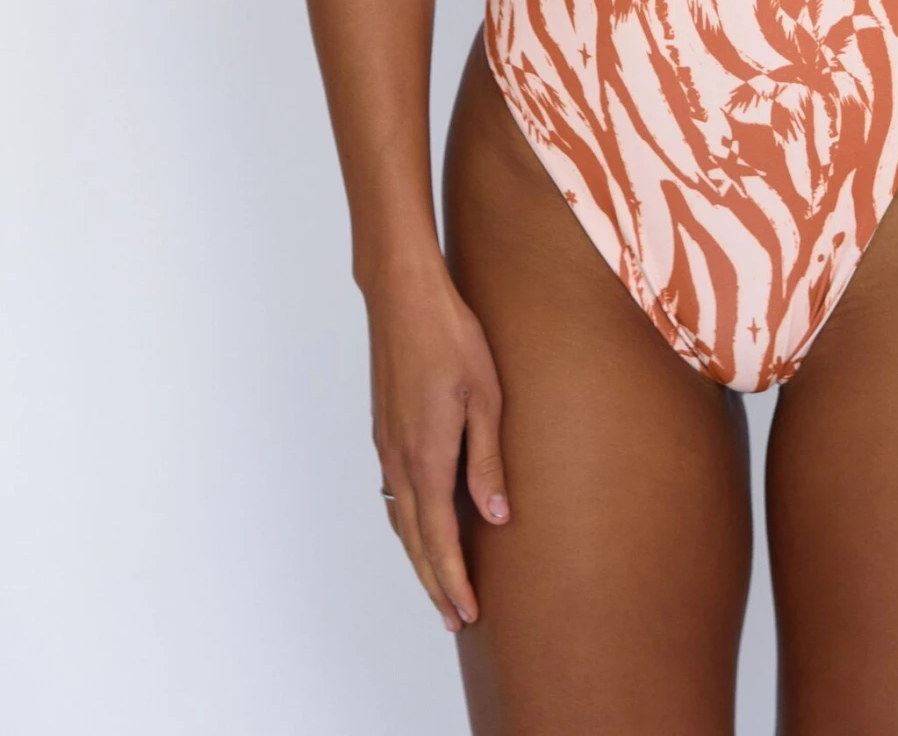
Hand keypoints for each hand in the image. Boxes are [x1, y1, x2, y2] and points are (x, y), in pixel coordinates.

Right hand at [366, 256, 509, 632]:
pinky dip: (408, 524)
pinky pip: (395, 493)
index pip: (439, 540)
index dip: (453, 581)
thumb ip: (487, 458)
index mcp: (426, 458)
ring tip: (439, 584)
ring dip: (419, 556)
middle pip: (415, 541)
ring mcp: (387, 445)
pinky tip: (420, 525)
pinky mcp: (384, 429)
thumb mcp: (484, 396)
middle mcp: (399, 461)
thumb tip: (495, 515)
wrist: (403, 296)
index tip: (467, 614)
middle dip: (435, 582)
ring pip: (401, 519)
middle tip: (455, 619)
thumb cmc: (451, 338)